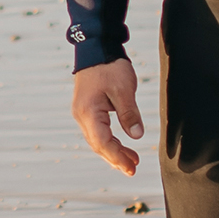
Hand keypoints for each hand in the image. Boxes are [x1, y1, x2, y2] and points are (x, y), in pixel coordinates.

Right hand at [70, 58, 144, 175]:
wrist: (96, 48)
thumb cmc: (109, 66)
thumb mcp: (124, 89)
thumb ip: (129, 114)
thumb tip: (136, 136)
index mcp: (89, 111)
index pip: (103, 142)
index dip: (117, 156)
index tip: (132, 166)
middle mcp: (81, 115)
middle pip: (98, 144)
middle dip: (115, 159)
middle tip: (133, 169)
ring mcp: (82, 112)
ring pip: (97, 139)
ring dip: (113, 151)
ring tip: (131, 161)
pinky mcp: (87, 109)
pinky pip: (97, 131)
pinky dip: (109, 141)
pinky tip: (121, 145)